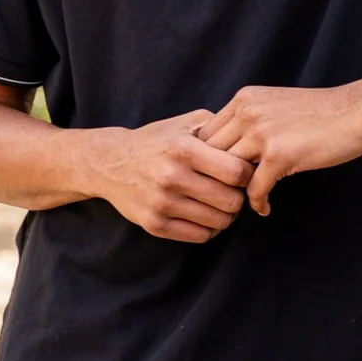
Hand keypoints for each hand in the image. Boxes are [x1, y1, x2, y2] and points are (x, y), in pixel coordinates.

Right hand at [88, 111, 253, 244]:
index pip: (236, 172)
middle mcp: (172, 177)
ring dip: (227, 215)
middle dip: (240, 197)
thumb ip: (218, 126)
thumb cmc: (156, 142)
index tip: (244, 173)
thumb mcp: (184, 124)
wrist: (110, 163)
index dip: (248, 175)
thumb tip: (251, 140)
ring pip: (219, 222)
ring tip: (221, 204)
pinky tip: (206, 215)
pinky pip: (200, 236)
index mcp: (184, 150)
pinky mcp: (155, 224)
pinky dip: (210, 228)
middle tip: (235, 192)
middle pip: (231, 201)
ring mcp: (162, 204)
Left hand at [196, 84, 361, 214]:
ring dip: (234, 192)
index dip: (207, 158)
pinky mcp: (279, 155)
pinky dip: (258, 203)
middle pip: (210, 154)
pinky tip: (265, 207)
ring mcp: (261, 133)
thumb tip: (230, 148)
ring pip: (228, 172)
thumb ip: (250, 120)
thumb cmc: (322, 112)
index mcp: (244, 99)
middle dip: (215, 177)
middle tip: (225, 195)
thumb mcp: (275, 104)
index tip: (216, 176)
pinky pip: (254, 189)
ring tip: (242, 204)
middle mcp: (247, 113)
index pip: (207, 133)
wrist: (358, 111)